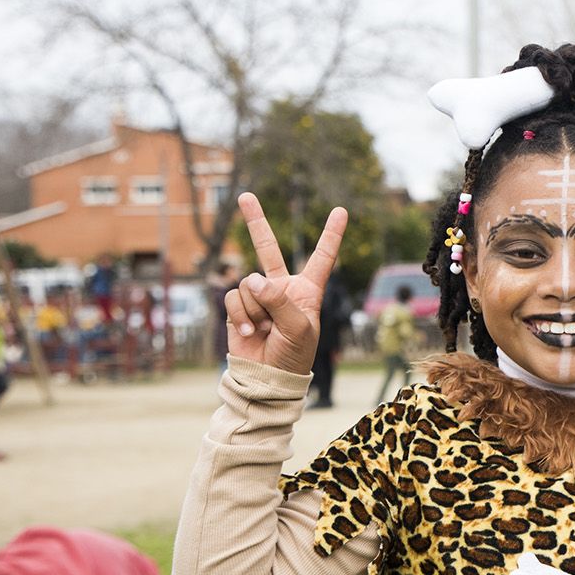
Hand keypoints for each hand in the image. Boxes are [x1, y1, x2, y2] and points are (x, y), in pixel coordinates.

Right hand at [226, 193, 347, 374]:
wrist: (267, 378)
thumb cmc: (292, 356)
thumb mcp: (297, 328)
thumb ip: (279, 300)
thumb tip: (253, 279)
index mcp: (307, 291)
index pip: (322, 258)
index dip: (331, 235)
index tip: (341, 211)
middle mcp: (282, 289)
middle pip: (268, 249)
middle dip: (255, 222)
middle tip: (245, 196)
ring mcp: (258, 297)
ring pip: (249, 284)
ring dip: (255, 309)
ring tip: (264, 329)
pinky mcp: (238, 307)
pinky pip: (233, 297)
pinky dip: (240, 315)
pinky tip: (250, 332)